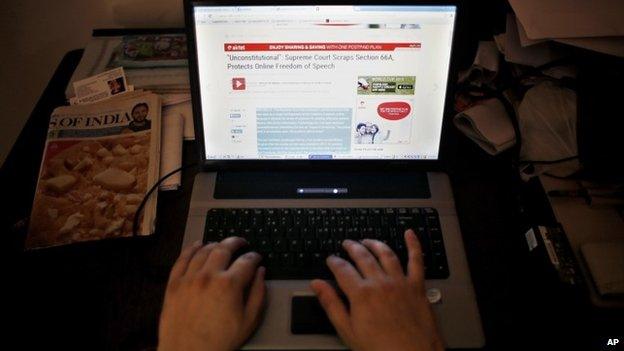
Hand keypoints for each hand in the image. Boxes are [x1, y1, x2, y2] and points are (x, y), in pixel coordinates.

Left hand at [158, 237, 265, 350]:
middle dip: (236, 242)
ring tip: (221, 245)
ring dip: (215, 244)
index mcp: (229, 285)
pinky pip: (182, 259)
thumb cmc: (219, 341)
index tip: (257, 257)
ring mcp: (189, 278)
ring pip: (203, 250)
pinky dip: (191, 249)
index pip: (247, 261)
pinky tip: (197, 245)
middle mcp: (208, 276)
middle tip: (241, 243)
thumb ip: (258, 294)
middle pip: (224, 248)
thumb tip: (261, 273)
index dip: (255, 256)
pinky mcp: (174, 284)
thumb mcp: (249, 321)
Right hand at [310, 230, 443, 350]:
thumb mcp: (347, 330)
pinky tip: (410, 234)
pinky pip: (417, 260)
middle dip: (352, 247)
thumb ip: (331, 304)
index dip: (334, 261)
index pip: (342, 269)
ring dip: (375, 243)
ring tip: (368, 240)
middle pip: (363, 256)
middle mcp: (380, 283)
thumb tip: (317, 285)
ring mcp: (400, 282)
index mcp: (361, 293)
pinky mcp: (417, 286)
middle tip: (346, 243)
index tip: (330, 259)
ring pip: (386, 254)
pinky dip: (414, 245)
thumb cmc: (381, 349)